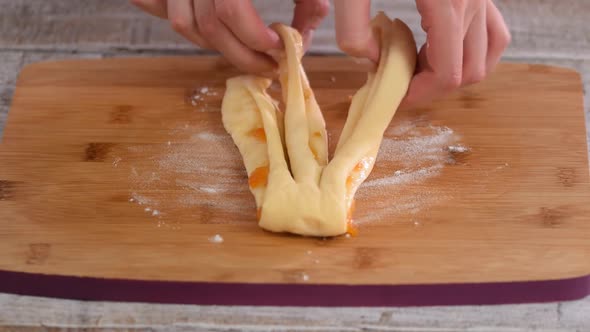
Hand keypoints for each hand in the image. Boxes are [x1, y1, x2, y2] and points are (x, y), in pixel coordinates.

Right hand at [130, 0, 329, 73]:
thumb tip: (304, 35)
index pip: (230, 10)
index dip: (255, 37)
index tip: (278, 48)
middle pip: (209, 27)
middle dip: (242, 56)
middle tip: (267, 66)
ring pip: (183, 25)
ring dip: (214, 46)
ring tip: (242, 49)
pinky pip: (158, 7)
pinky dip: (184, 24)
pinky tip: (209, 29)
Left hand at [334, 0, 510, 106]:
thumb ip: (352, 30)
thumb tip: (371, 62)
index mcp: (448, 4)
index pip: (449, 74)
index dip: (420, 95)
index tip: (392, 96)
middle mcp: (474, 0)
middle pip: (470, 71)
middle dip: (433, 86)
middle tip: (398, 80)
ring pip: (487, 54)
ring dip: (453, 70)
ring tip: (416, 63)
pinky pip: (492, 29)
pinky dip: (469, 49)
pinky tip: (436, 43)